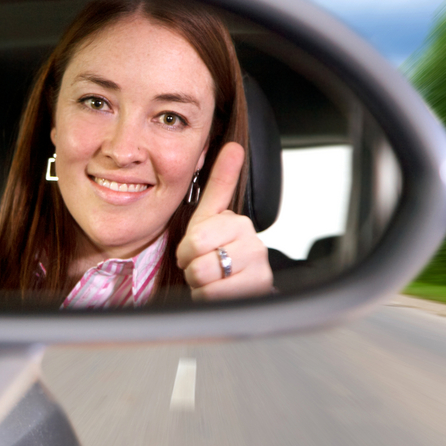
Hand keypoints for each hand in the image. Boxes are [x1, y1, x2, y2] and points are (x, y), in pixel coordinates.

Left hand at [176, 143, 273, 300]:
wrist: (236, 288)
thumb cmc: (218, 251)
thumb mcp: (210, 217)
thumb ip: (220, 182)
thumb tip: (234, 146)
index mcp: (240, 223)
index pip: (196, 239)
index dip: (186, 250)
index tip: (195, 251)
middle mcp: (255, 246)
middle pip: (199, 263)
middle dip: (193, 269)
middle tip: (204, 267)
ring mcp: (259, 272)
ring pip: (206, 283)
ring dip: (200, 286)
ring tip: (212, 280)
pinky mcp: (257, 295)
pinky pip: (214, 300)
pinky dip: (207, 300)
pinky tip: (219, 294)